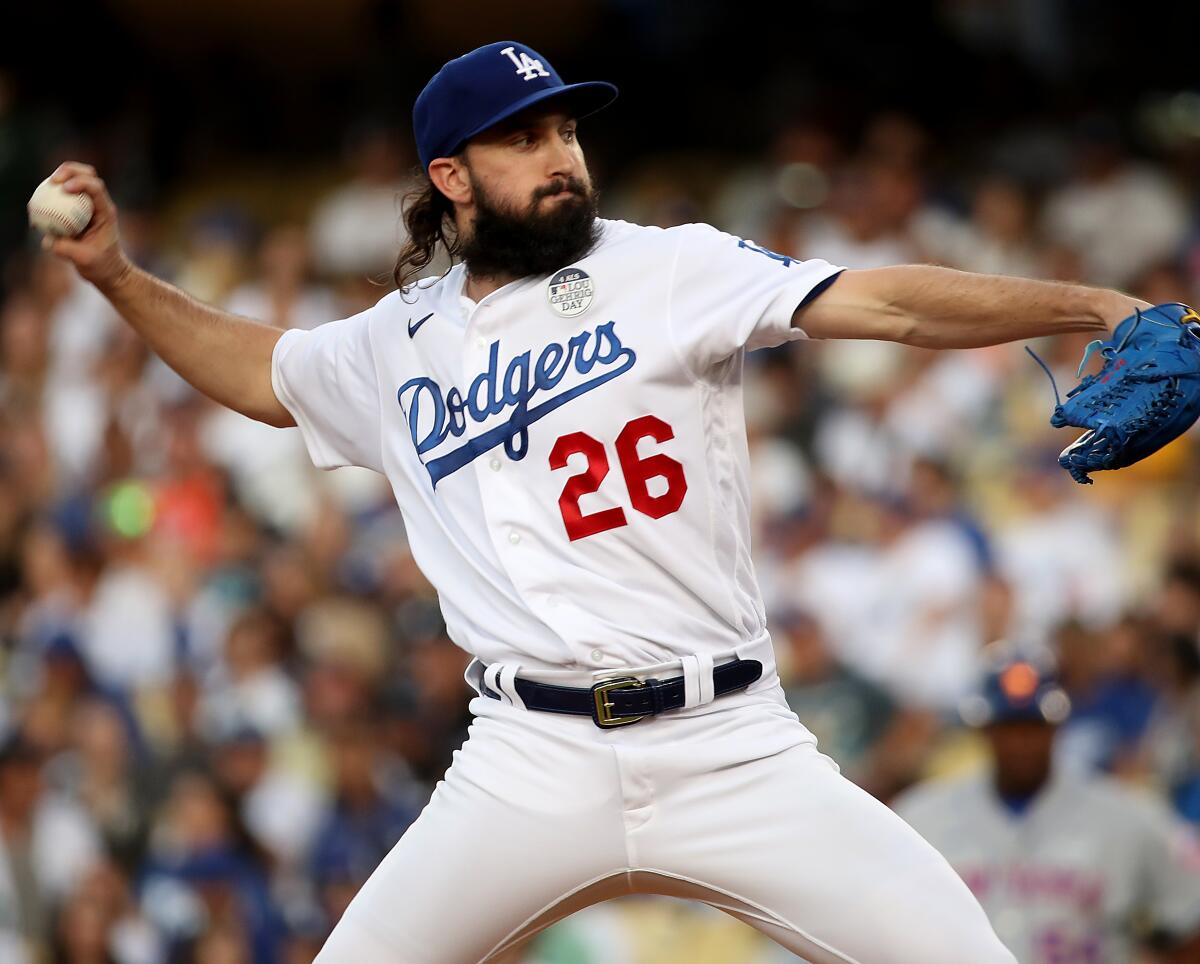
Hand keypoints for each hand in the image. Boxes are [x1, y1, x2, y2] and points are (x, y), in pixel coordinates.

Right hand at [41, 162, 131, 291]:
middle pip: (86, 174)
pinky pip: (62, 196)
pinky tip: (37, 204)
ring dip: (58, 179)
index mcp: (106, 212)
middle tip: (52, 181)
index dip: (80, 182)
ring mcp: (88, 206)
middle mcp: (98, 204)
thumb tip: (48, 239)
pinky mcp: (77, 211)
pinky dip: (51, 195)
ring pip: (74, 180)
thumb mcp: (84, 260)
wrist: (108, 271)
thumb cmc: (101, 266)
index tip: (64, 189)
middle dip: (69, 171)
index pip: (96, 188)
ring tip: (44, 188)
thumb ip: (66, 249)